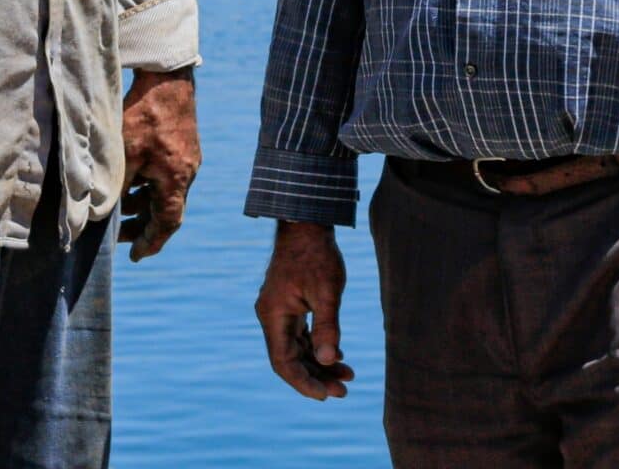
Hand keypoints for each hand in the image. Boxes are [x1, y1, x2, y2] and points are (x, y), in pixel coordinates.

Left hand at [120, 67, 199, 260]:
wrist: (166, 78)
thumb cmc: (144, 114)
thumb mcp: (124, 153)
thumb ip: (114, 185)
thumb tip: (99, 211)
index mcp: (176, 178)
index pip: (168, 222)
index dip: (151, 242)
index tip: (135, 256)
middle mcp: (187, 172)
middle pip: (167, 210)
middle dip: (143, 225)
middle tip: (120, 235)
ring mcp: (187, 158)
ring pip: (164, 192)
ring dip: (143, 204)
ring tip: (119, 209)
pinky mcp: (183, 145)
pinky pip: (166, 176)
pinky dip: (148, 185)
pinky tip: (129, 179)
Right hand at [255, 221, 354, 400]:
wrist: (307, 223)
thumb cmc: (317, 254)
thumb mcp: (327, 291)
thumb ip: (327, 327)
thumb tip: (329, 360)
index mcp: (273, 315)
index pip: (284, 362)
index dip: (304, 382)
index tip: (326, 395)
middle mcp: (271, 316)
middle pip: (290, 359)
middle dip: (316, 377)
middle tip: (344, 391)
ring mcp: (279, 312)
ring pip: (296, 349)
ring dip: (319, 364)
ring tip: (348, 377)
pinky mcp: (289, 306)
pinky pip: (300, 337)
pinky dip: (317, 348)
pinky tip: (338, 356)